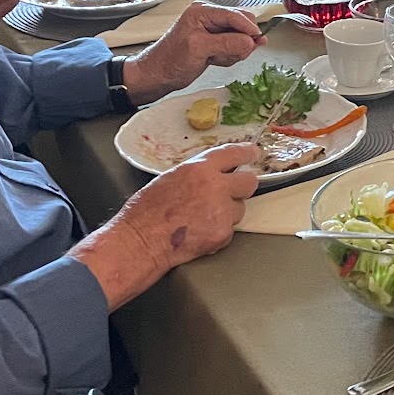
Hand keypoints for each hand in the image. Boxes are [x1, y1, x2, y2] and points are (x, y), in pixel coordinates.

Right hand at [76, 141, 260, 307]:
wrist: (141, 241)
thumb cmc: (146, 212)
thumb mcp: (170, 178)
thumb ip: (196, 174)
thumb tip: (212, 174)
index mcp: (200, 168)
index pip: (233, 154)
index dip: (246, 153)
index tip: (253, 153)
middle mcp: (215, 187)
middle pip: (249, 182)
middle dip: (242, 187)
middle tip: (230, 193)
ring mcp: (221, 211)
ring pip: (239, 209)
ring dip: (227, 213)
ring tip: (201, 219)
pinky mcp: (223, 233)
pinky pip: (230, 229)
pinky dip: (218, 232)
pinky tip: (199, 233)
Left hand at [123, 2, 263, 104]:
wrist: (158, 76)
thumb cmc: (170, 61)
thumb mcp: (199, 49)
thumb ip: (227, 43)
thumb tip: (251, 42)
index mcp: (203, 12)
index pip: (234, 15)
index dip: (248, 27)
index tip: (259, 40)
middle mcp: (210, 18)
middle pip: (241, 24)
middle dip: (241, 41)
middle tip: (233, 55)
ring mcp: (213, 31)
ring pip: (240, 38)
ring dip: (234, 51)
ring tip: (217, 59)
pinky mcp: (215, 43)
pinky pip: (234, 48)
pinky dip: (230, 56)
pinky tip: (216, 61)